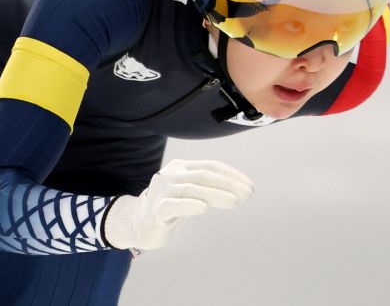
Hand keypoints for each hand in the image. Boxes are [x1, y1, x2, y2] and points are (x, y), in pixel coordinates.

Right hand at [101, 159, 253, 249]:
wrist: (139, 224)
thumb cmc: (172, 207)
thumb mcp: (192, 193)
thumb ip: (210, 188)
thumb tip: (242, 190)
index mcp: (182, 167)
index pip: (211, 166)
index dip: (232, 175)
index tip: (250, 186)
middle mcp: (171, 174)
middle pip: (204, 176)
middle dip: (228, 184)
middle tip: (247, 194)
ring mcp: (161, 191)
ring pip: (192, 189)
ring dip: (216, 194)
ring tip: (235, 202)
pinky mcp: (154, 210)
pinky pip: (172, 205)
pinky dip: (189, 205)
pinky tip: (204, 208)